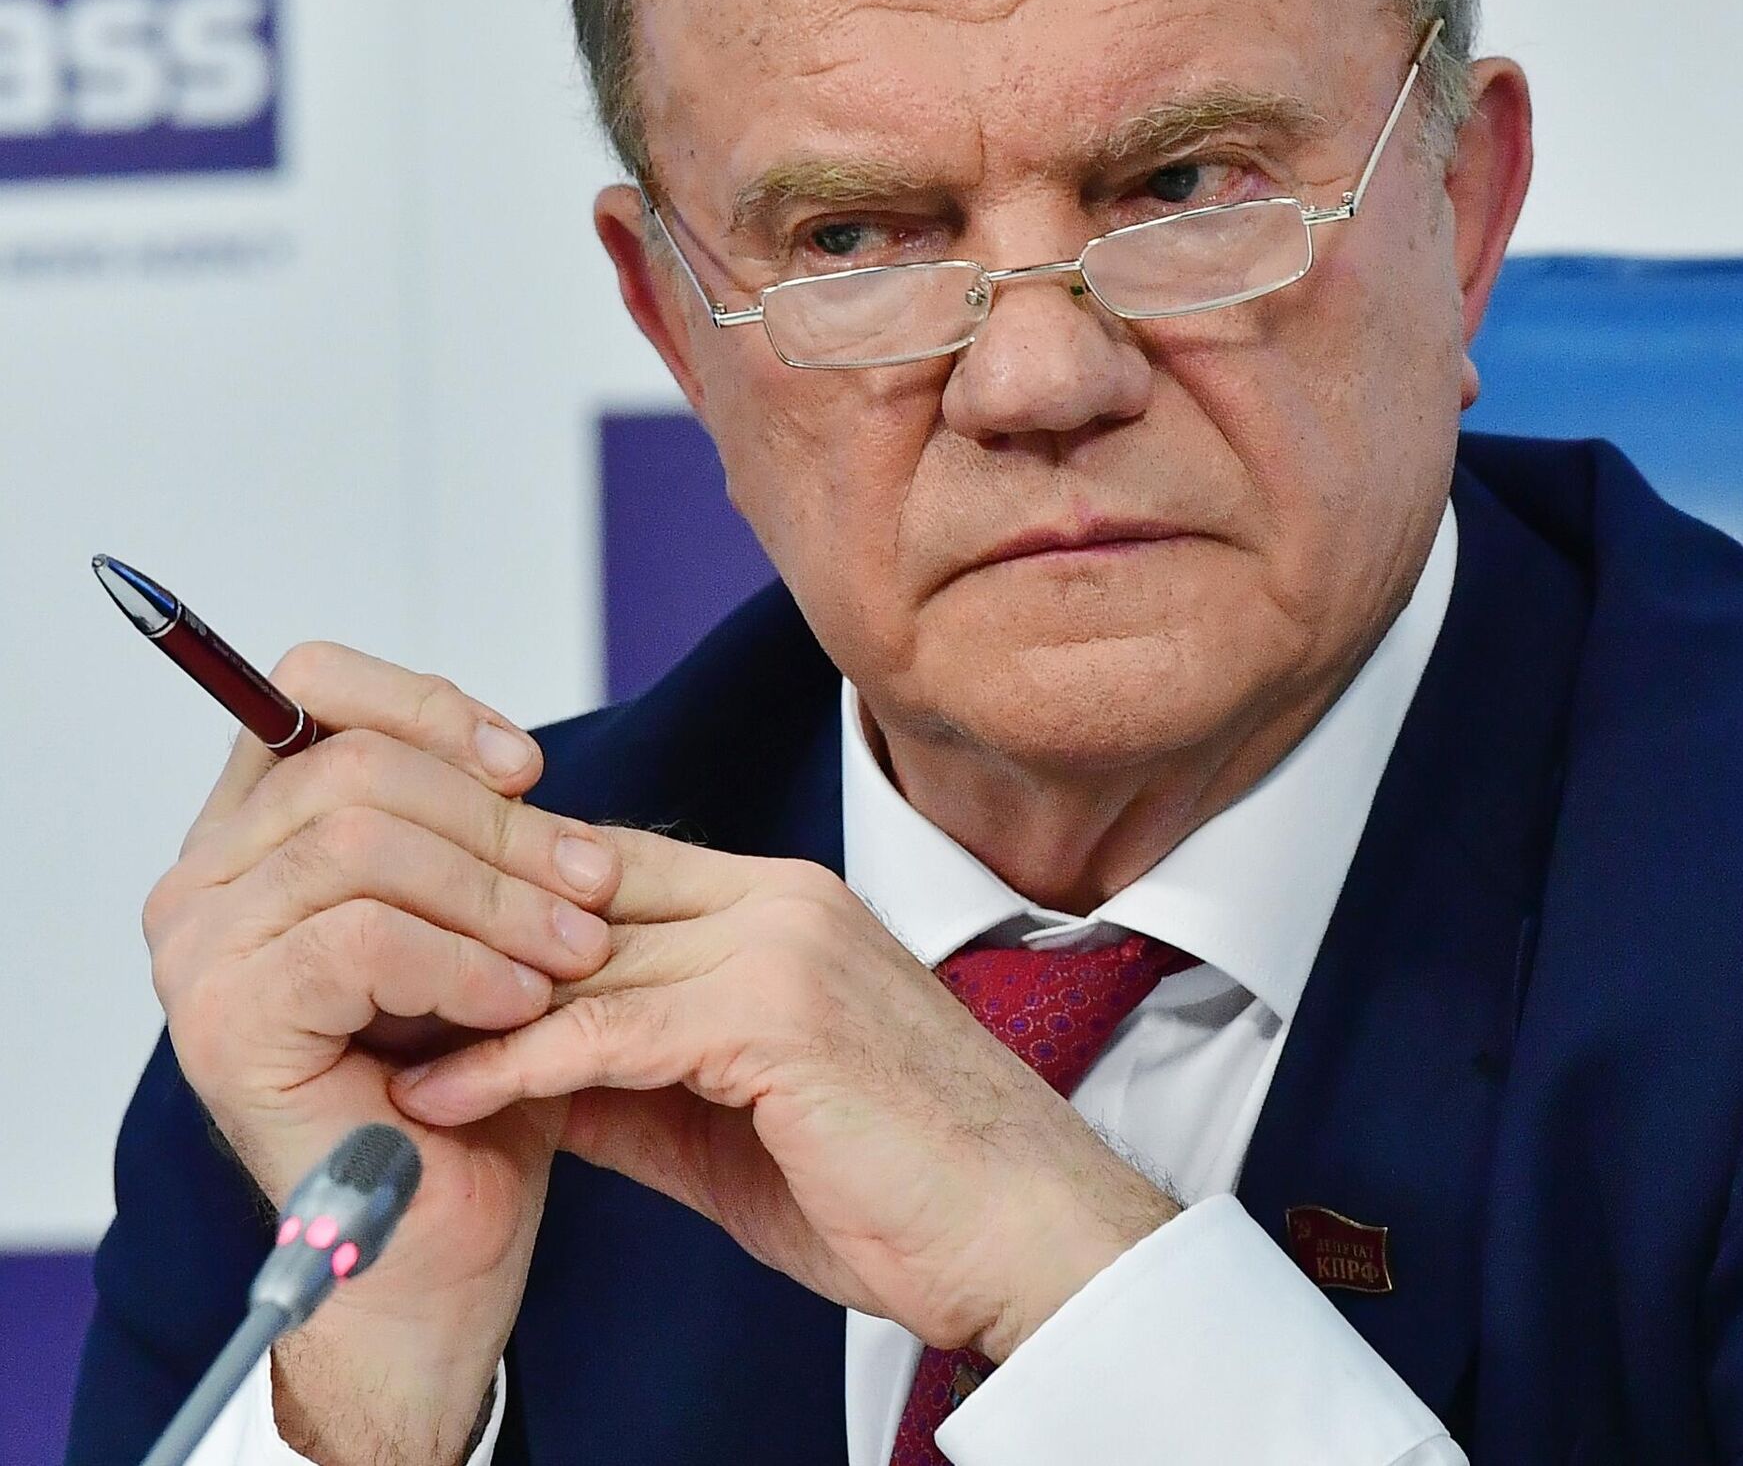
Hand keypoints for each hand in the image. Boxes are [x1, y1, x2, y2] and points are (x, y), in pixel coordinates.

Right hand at [142, 642, 623, 1463]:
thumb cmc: (472, 1068)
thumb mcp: (478, 915)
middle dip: (499, 823)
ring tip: (576, 952)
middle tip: (591, 884)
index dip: (428, 705)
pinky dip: (464, 964)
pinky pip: (362, 939)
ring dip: (498, 897)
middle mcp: (206, 882)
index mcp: (258, 832)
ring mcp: (202, 953)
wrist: (444, 1236)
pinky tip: (521, 1006)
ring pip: (365, 845)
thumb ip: (467, 826)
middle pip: (357, 765)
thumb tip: (518, 756)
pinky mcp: (227, 1023)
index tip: (529, 765)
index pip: (311, 689)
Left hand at [388, 837, 1180, 1364]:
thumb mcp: (736, 1123)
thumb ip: (636, 1078)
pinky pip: (614, 1027)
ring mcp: (785, 945)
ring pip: (584, 952)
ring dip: (466, 996)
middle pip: (581, 892)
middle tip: (355, 979)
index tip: (405, 951)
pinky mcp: (780, 1013)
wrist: (1025, 1234)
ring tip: (365, 1032)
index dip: (499, 906)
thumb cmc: (898, 1186)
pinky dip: (517, 1063)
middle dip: (462, 934)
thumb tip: (519, 1073)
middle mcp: (783, 899)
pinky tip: (441, 1094)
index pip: (610, 871)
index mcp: (784, 905)